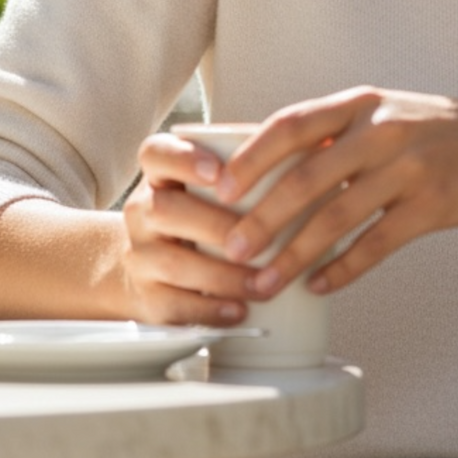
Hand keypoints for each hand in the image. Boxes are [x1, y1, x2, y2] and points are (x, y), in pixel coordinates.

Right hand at [120, 133, 258, 325]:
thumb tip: (318, 146)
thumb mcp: (215, 188)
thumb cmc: (205, 218)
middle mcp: (142, 210)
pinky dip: (209, 309)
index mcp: (160, 175)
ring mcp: (139, 255)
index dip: (184, 159)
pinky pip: (171, 304)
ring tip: (264, 284)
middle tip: (262, 240)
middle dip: (216, 226)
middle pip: (164, 209)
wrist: (157, 269)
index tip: (218, 172)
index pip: (156, 153)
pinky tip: (239, 310)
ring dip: (223, 276)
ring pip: (171, 262)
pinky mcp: (145, 297)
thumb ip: (253, 169)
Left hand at [213, 87, 457, 298]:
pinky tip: (321, 287)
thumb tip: (279, 166)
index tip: (217, 187)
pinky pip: (377, 244)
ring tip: (266, 283)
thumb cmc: (449, 129)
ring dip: (294, 255)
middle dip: (260, 218)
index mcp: (363, 104)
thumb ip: (342, 134)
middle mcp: (381, 131)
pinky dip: (344, 269)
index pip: (290, 125)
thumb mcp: (393, 114)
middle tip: (229, 248)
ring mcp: (409, 169)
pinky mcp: (434, 206)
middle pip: (304, 178)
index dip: (250, 157)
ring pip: (336, 218)